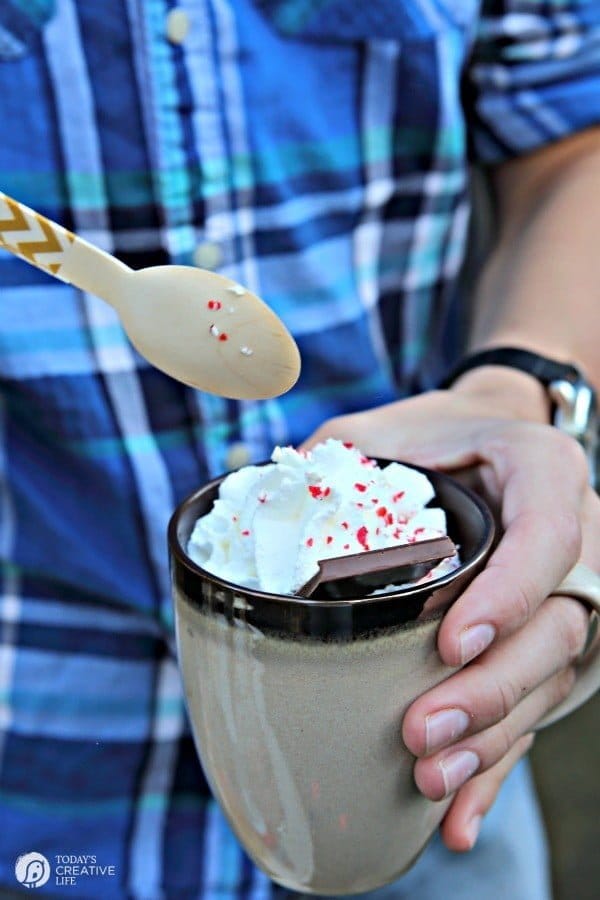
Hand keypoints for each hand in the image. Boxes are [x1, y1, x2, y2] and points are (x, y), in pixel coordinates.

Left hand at [303, 382, 599, 851]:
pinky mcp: (547, 641)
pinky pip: (537, 706)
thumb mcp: (382, 427)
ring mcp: (567, 593)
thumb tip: (257, 504)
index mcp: (540, 470)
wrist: (482, 444)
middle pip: (558, 627)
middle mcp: (574, 534)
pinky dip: (499, 763)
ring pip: (552, 678)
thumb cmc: (429, 434)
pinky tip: (458, 818)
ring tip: (429, 779)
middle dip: (493, 690)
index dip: (508, 595)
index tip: (449, 643)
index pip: (547, 536)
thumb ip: (335, 457)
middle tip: (420, 731)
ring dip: (494, 737)